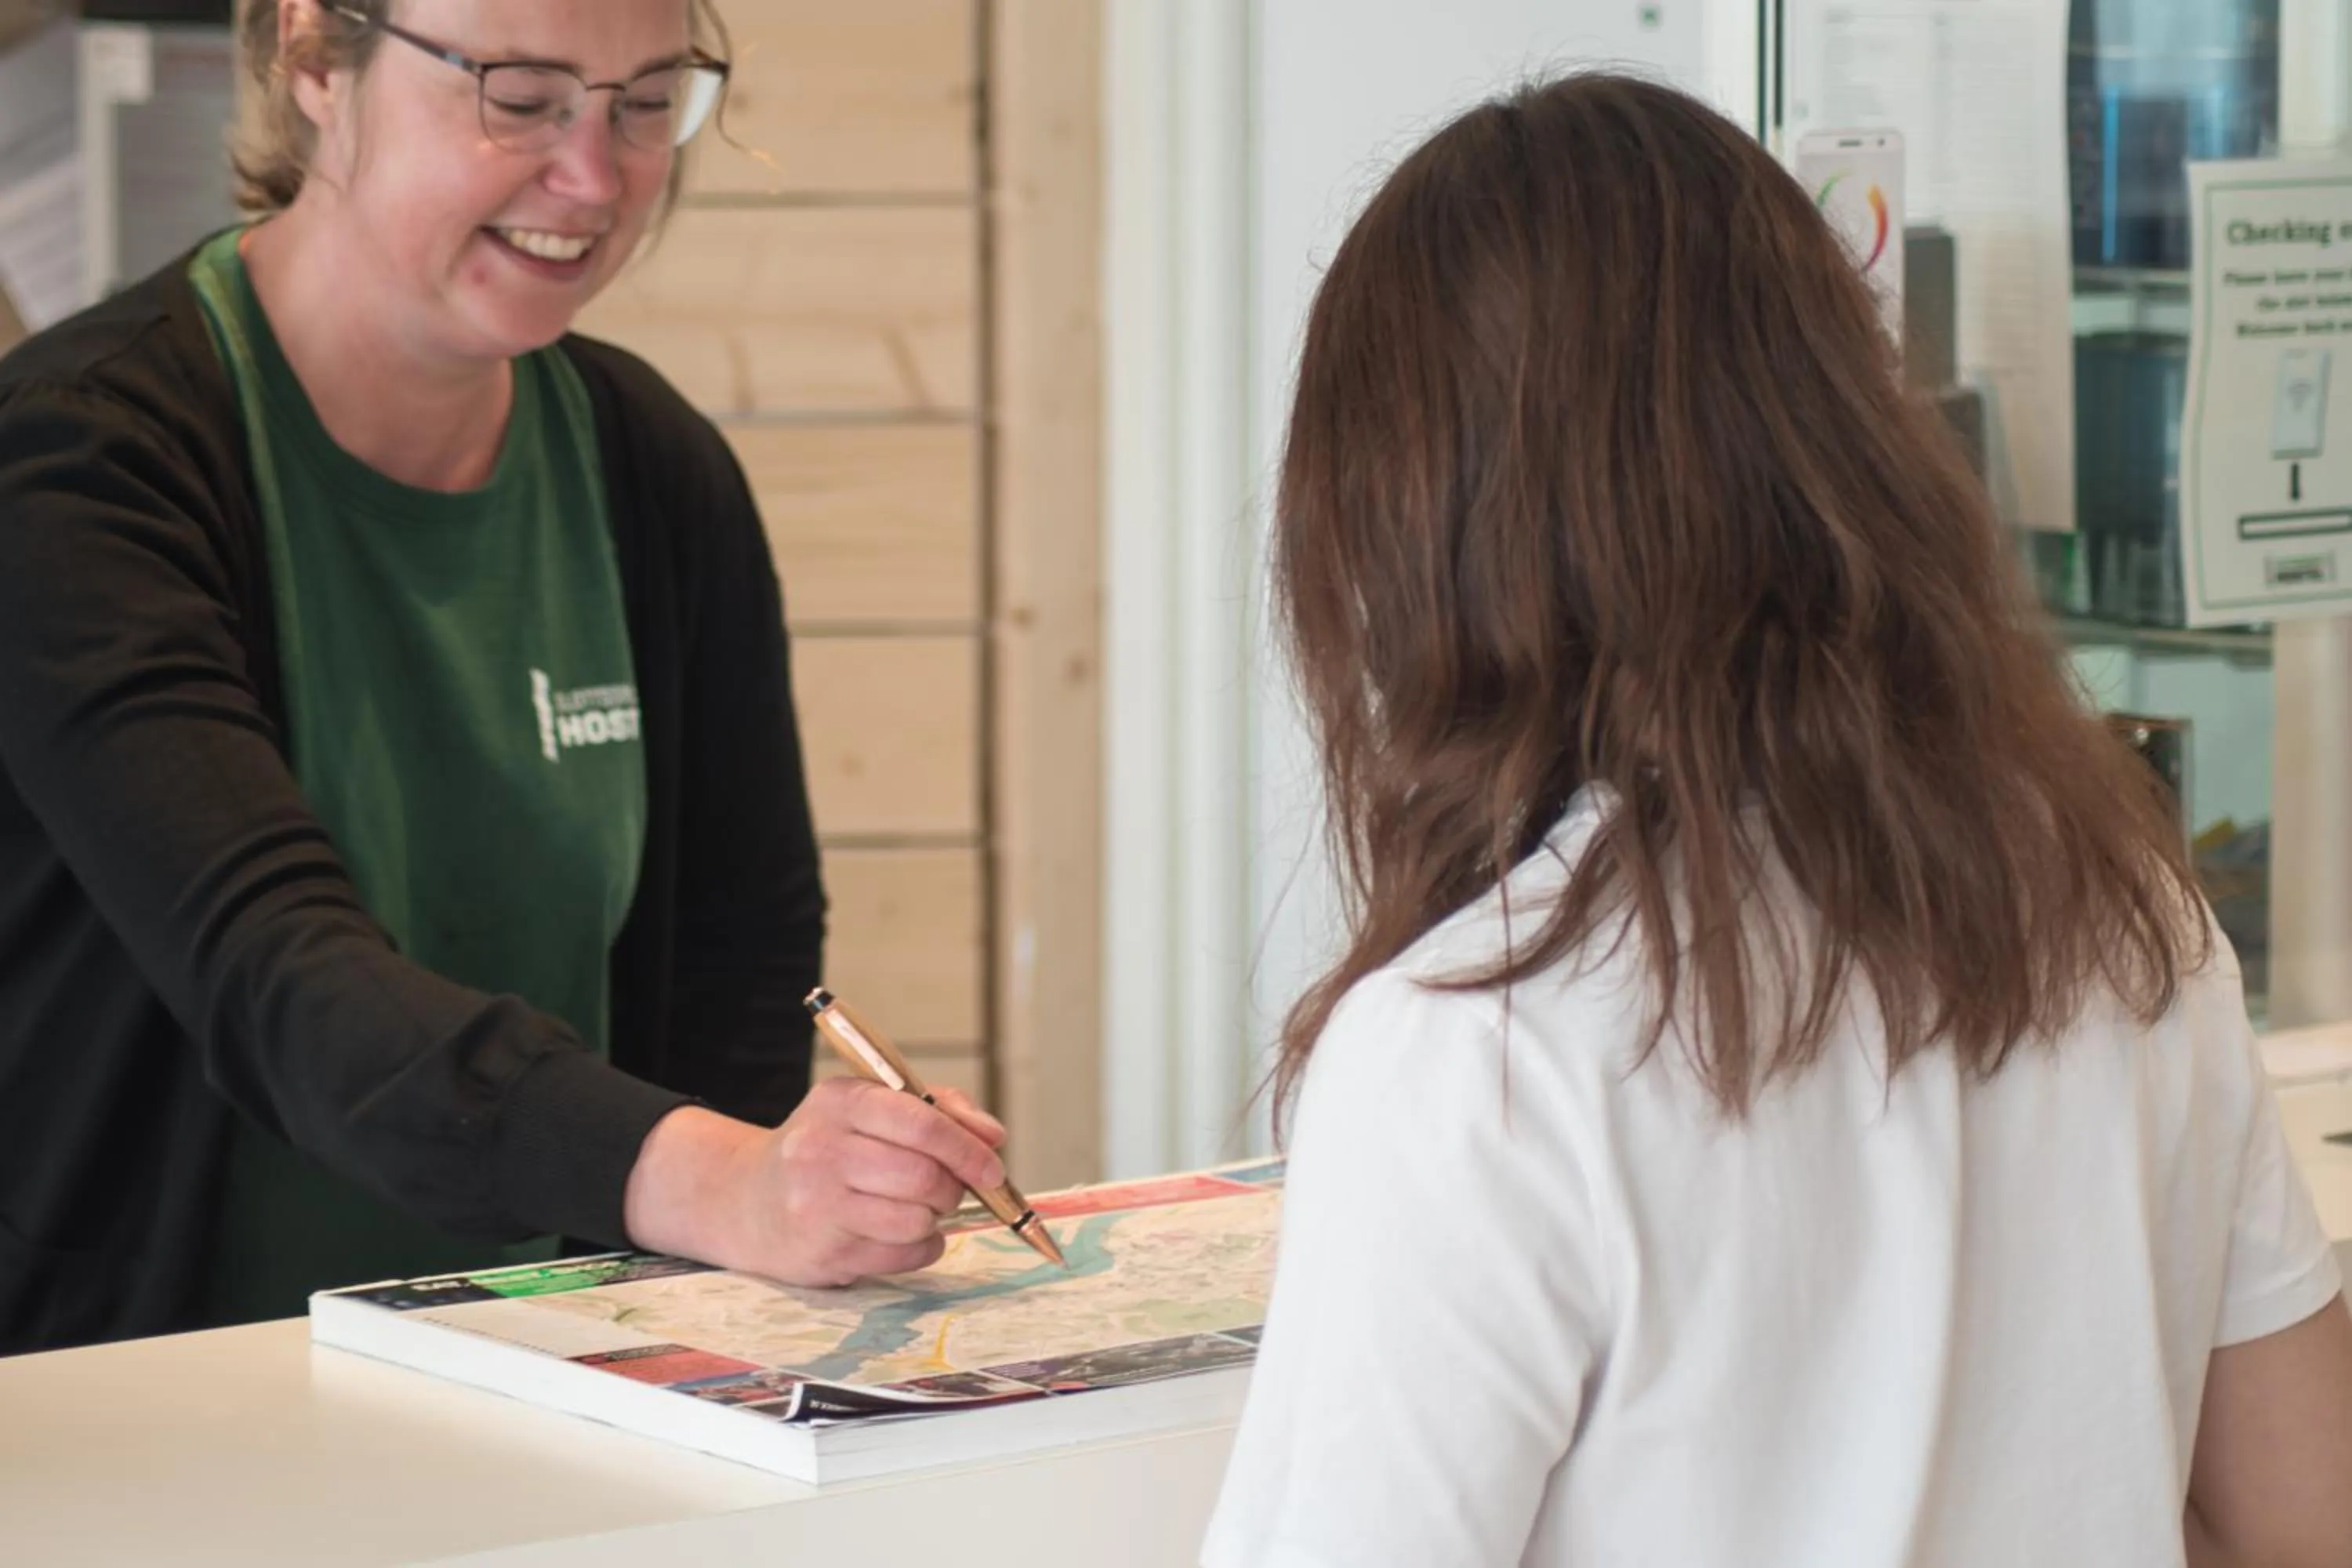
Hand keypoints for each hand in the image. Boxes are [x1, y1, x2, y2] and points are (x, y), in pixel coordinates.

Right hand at [623, 1080, 1009, 1287]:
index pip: (919, 1122)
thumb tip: (992, 1137)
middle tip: (948, 1189)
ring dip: (933, 1219)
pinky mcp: (822, 1254)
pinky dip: (918, 1248)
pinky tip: (897, 1234)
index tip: (992, 1167)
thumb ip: (936, 1109)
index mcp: (841, 1101)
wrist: (745, 1200)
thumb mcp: (868, 1108)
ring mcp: (816, 1206)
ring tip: (916, 1209)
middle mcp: (821, 1150)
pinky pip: (902, 1257)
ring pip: (914, 1220)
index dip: (967, 1148)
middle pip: (922, 1176)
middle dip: (952, 1188)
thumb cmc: (826, 1150)